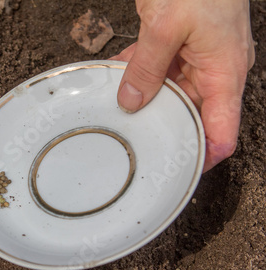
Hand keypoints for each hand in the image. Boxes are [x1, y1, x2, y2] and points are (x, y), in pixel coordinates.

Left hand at [112, 0, 254, 171]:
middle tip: (137, 144)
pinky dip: (136, 74)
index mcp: (225, 72)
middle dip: (165, 128)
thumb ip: (147, 68)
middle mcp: (214, 71)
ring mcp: (195, 59)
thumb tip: (131, 101)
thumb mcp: (167, 26)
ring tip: (119, 113)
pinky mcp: (176, 46)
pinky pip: (156, 69)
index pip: (223, 130)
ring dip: (145, 100)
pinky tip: (115, 80)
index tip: (180, 172)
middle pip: (192, 115)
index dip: (205, 156)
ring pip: (169, 93)